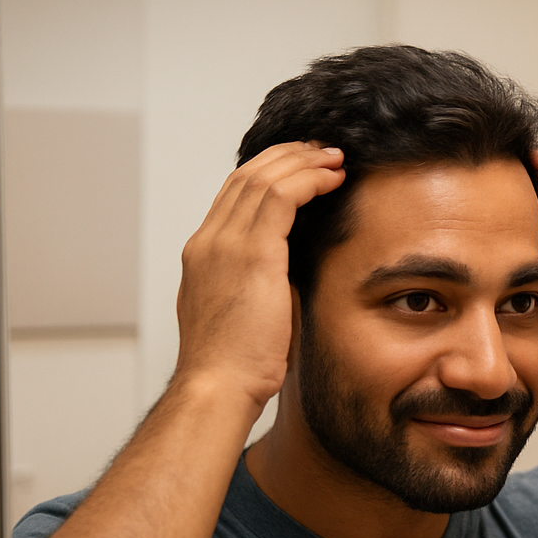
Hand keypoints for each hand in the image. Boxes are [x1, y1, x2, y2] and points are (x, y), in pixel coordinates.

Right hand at [173, 142, 344, 412]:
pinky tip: (334, 178)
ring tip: (333, 158)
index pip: (233, 197)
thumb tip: (291, 280)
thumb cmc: (235, 367)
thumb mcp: (246, 315)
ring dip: (303, 163)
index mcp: (203, 256)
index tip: (300, 169)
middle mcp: (208, 243)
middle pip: (245, 177)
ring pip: (263, 179)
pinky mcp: (251, 254)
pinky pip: (281, 196)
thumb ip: (261, 287)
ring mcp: (224, 245)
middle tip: (320, 150)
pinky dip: (309, 180)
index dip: (269, 175)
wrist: (218, 387)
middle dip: (286, 158)